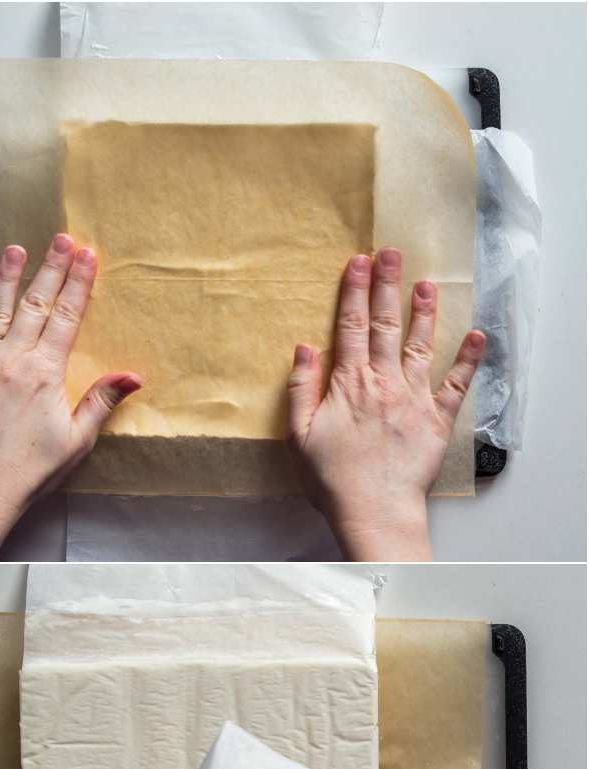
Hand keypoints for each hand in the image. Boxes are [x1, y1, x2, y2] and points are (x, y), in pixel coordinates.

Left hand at [0, 235, 141, 560]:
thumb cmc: (27, 473)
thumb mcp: (76, 441)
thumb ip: (100, 402)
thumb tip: (132, 376)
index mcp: (46, 374)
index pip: (67, 318)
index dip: (79, 284)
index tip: (88, 255)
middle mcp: (12, 360)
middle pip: (35, 305)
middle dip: (51, 269)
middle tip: (61, 239)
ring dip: (6, 276)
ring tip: (14, 248)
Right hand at [288, 248, 484, 560]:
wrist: (373, 509)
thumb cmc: (330, 478)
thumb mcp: (297, 435)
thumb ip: (301, 388)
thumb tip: (305, 348)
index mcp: (348, 384)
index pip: (349, 326)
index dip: (353, 291)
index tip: (358, 262)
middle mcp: (384, 382)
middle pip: (384, 325)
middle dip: (386, 286)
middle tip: (391, 253)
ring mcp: (414, 398)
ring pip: (420, 345)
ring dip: (423, 312)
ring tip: (426, 283)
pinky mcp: (436, 418)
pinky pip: (456, 383)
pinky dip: (467, 358)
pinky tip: (475, 336)